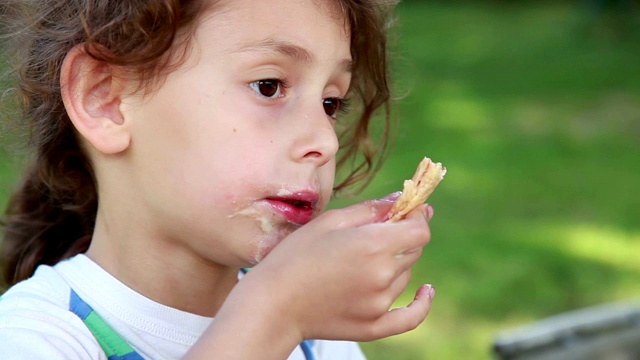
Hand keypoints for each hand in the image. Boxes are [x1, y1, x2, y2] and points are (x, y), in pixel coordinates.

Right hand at [245, 194, 434, 341]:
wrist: (273, 303)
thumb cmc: (295, 256)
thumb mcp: (330, 221)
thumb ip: (370, 209)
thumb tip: (402, 199)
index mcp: (373, 245)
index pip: (419, 229)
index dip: (417, 217)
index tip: (409, 211)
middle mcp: (382, 274)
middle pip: (413, 250)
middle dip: (403, 237)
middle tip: (379, 232)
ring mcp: (380, 303)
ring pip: (405, 275)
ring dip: (395, 264)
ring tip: (359, 262)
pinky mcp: (375, 325)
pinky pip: (411, 317)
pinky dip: (422, 304)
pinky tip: (426, 292)